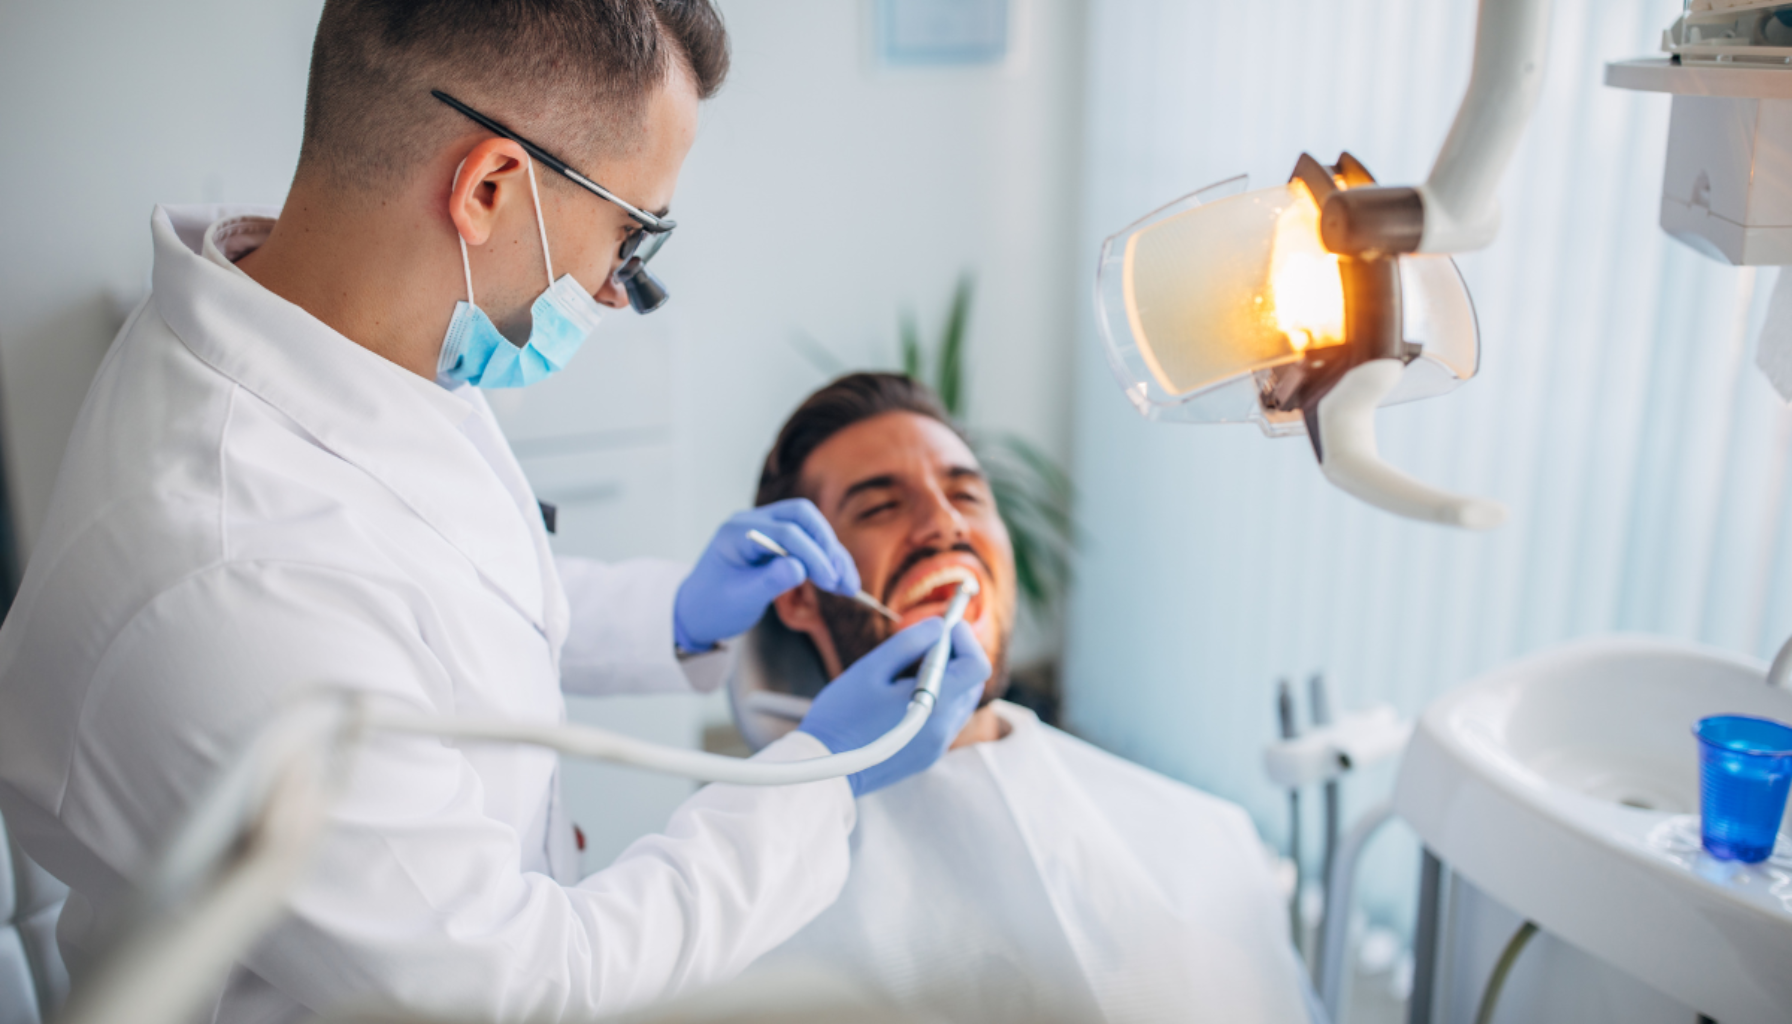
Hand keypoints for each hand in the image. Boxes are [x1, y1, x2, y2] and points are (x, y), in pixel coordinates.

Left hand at [674, 499, 859, 651]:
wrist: (696, 612)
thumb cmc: (713, 607)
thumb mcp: (741, 599)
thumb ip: (769, 582)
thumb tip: (800, 568)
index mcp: (736, 532)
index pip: (785, 532)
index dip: (812, 555)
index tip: (830, 581)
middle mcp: (751, 521)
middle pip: (802, 516)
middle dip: (827, 546)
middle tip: (841, 579)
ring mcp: (764, 528)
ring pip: (809, 527)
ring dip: (831, 553)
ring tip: (848, 585)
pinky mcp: (776, 540)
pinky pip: (807, 541)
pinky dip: (824, 559)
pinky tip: (839, 580)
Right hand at [799, 619, 990, 796]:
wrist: (825, 767)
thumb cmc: (841, 715)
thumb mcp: (872, 669)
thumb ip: (910, 643)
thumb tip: (938, 626)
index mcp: (936, 705)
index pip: (977, 666)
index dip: (965, 640)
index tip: (944, 627)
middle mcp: (945, 729)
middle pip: (972, 684)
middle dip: (956, 657)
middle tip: (926, 642)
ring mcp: (938, 746)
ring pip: (960, 702)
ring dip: (947, 679)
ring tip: (912, 668)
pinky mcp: (928, 756)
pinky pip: (946, 720)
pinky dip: (938, 700)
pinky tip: (906, 695)